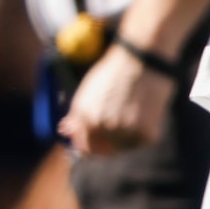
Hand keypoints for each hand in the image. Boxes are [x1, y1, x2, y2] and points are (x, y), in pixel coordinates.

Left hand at [62, 39, 175, 156]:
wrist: (144, 58)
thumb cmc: (116, 71)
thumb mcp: (89, 90)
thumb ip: (76, 114)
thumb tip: (63, 132)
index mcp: (83, 116)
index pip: (83, 146)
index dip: (91, 144)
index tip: (100, 139)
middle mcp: (100, 126)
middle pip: (104, 150)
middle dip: (110, 141)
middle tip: (123, 125)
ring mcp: (122, 131)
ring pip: (123, 147)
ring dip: (128, 136)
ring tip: (135, 112)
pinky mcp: (144, 133)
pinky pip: (141, 142)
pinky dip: (144, 132)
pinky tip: (146, 112)